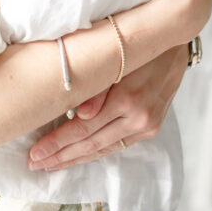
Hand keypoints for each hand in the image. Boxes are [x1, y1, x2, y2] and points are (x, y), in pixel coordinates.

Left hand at [28, 44, 189, 170]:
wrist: (175, 44)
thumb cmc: (139, 46)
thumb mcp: (116, 59)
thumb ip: (97, 89)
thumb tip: (80, 116)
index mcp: (127, 99)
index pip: (83, 129)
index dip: (57, 143)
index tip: (36, 153)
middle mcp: (139, 118)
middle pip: (91, 144)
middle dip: (61, 156)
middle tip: (36, 164)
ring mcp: (147, 126)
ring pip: (104, 149)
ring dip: (76, 159)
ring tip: (52, 165)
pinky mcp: (151, 128)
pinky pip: (118, 145)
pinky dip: (96, 152)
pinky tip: (80, 156)